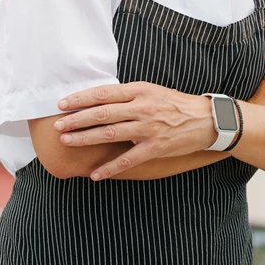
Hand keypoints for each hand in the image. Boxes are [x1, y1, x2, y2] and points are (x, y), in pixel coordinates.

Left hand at [54, 82, 214, 179]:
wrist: (207, 120)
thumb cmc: (175, 104)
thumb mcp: (152, 90)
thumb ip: (128, 94)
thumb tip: (98, 99)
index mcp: (140, 90)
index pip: (104, 93)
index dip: (81, 98)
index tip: (62, 103)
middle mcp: (142, 107)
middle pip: (103, 113)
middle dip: (77, 119)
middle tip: (57, 125)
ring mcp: (149, 128)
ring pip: (111, 133)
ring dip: (87, 138)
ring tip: (68, 141)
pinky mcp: (156, 147)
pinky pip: (128, 160)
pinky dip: (110, 168)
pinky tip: (95, 174)